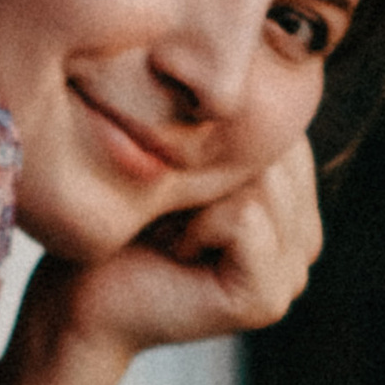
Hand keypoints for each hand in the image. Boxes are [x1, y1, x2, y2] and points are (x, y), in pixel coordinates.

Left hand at [0, 143, 328, 384]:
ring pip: (263, 183)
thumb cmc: (123, 224)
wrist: (80, 297)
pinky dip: (196, 226)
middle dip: (214, 173)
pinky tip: (174, 252)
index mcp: (295, 207)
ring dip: (200, 200)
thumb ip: (239, 136)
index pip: (285, 134)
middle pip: (279, 157)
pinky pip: (244, 217)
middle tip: (170, 215)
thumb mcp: (191, 164)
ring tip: (171, 231)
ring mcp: (291, 277)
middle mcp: (304, 242)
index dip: (223, 147)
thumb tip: (268, 85)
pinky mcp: (266, 299)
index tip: (180, 190)